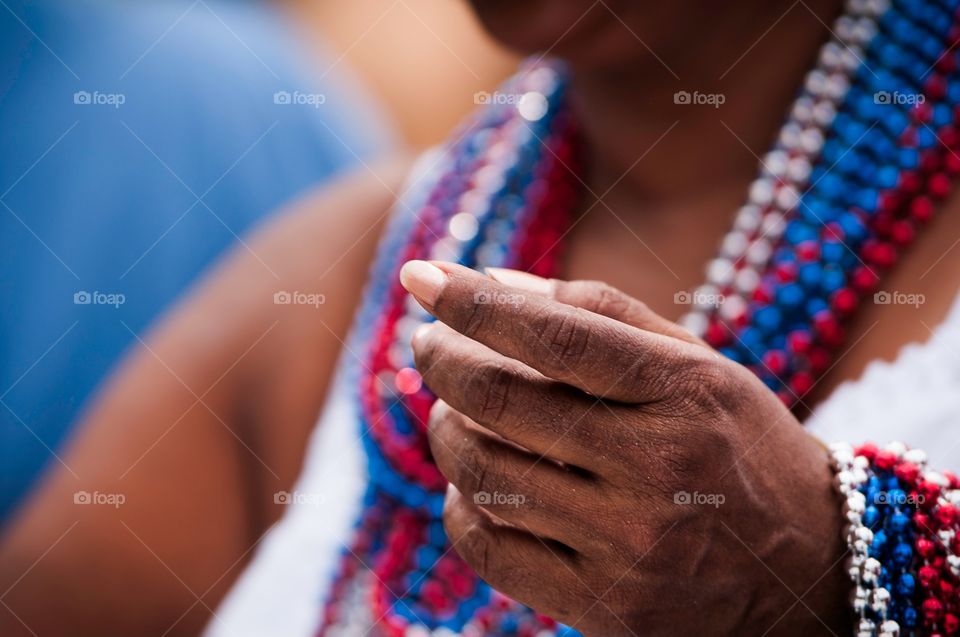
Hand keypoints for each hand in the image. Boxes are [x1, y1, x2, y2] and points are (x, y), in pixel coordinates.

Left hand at [400, 260, 850, 636]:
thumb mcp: (701, 365)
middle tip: (427, 344)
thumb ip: (605, 314)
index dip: (474, 302)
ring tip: (449, 408)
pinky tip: (470, 481)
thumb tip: (495, 281)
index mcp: (688, 395)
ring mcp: (630, 549)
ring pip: (484, 475)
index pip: (554, 336)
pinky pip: (490, 550)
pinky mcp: (605, 609)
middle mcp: (659, 472)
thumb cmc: (742, 448)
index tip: (422, 277)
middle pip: (502, 403)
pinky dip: (460, 506)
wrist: (810, 572)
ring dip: (444, 430)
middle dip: (443, 362)